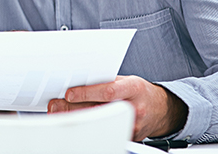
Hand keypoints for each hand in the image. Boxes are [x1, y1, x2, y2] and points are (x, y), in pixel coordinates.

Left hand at [48, 75, 187, 140]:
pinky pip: (106, 132)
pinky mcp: (129, 136)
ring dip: (77, 119)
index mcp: (133, 88)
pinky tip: (76, 123)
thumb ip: (104, 81)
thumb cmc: (139, 91)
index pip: (108, 91)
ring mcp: (132, 125)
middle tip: (56, 104)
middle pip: (99, 110)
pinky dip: (89, 128)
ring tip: (60, 113)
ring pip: (100, 123)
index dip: (87, 93)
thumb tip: (76, 82)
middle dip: (74, 108)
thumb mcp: (126, 80)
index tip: (69, 93)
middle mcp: (133, 107)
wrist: (161, 109)